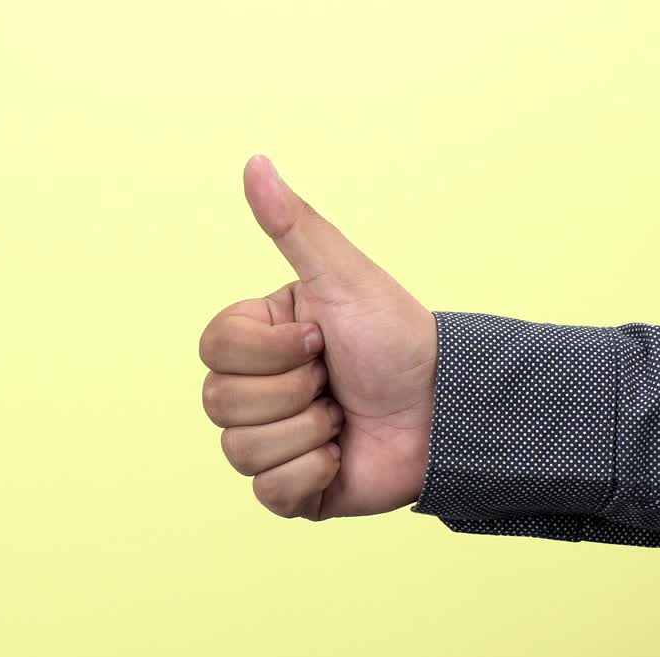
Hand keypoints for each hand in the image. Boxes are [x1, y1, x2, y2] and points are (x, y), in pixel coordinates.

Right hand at [199, 155, 436, 520]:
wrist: (446, 407)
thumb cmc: (397, 337)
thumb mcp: (344, 277)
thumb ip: (294, 225)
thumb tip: (255, 161)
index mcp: (256, 341)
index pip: (213, 351)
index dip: (271, 351)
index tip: (321, 338)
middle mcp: (254, 391)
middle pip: (219, 404)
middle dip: (293, 392)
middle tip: (334, 381)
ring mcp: (269, 442)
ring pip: (241, 451)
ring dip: (308, 433)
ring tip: (342, 418)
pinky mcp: (291, 491)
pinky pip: (269, 493)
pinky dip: (313, 475)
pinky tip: (342, 456)